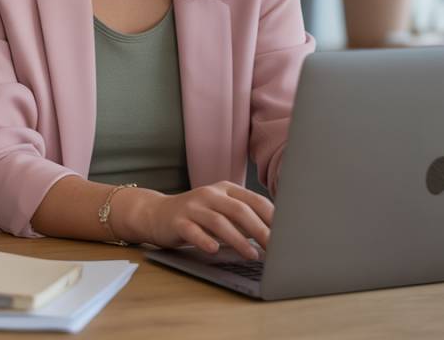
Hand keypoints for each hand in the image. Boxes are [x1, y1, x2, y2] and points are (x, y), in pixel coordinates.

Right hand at [129, 181, 272, 259]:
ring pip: (218, 221)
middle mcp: (210, 194)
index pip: (254, 200)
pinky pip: (192, 231)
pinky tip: (214, 250)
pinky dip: (204, 240)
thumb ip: (244, 217)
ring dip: (238, 240)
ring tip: (252, 255)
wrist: (157, 213)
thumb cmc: (197, 215)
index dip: (272, 217)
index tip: (287, 235)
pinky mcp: (177, 221)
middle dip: (259, 230)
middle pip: (239, 210)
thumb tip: (274, 234)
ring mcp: (193, 207)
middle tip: (274, 248)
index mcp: (226, 189)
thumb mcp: (221, 210)